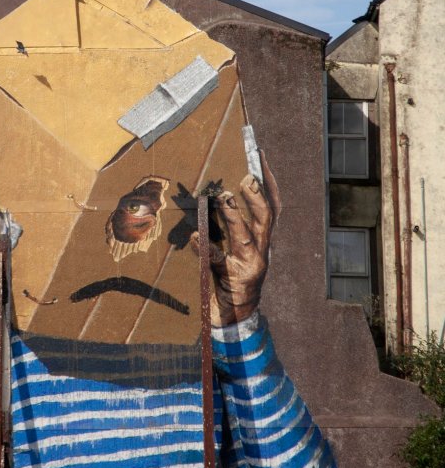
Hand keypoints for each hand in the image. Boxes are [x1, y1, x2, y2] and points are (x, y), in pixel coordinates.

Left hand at [190, 151, 280, 327]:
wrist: (235, 310)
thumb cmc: (234, 272)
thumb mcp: (238, 244)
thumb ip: (234, 223)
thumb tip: (222, 192)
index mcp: (263, 236)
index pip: (273, 204)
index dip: (269, 181)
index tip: (261, 157)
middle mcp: (261, 249)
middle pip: (266, 219)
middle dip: (257, 198)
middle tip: (245, 180)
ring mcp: (249, 264)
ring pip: (245, 238)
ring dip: (235, 217)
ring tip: (223, 200)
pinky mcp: (233, 278)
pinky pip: (217, 260)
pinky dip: (206, 247)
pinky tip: (194, 236)